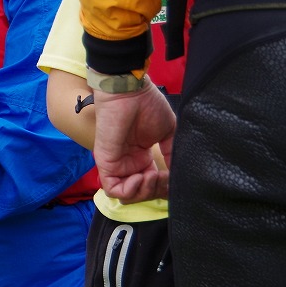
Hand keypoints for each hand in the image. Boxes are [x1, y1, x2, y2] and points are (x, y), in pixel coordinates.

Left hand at [92, 82, 174, 202]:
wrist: (129, 91)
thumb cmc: (147, 105)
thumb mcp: (168, 133)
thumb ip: (172, 153)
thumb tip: (178, 174)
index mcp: (142, 157)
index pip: (153, 184)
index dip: (165, 187)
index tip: (174, 178)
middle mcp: (129, 163)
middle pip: (142, 193)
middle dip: (157, 190)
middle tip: (164, 177)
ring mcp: (117, 164)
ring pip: (128, 195)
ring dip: (145, 191)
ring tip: (153, 175)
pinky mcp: (106, 163)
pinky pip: (114, 190)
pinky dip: (130, 190)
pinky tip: (141, 176)